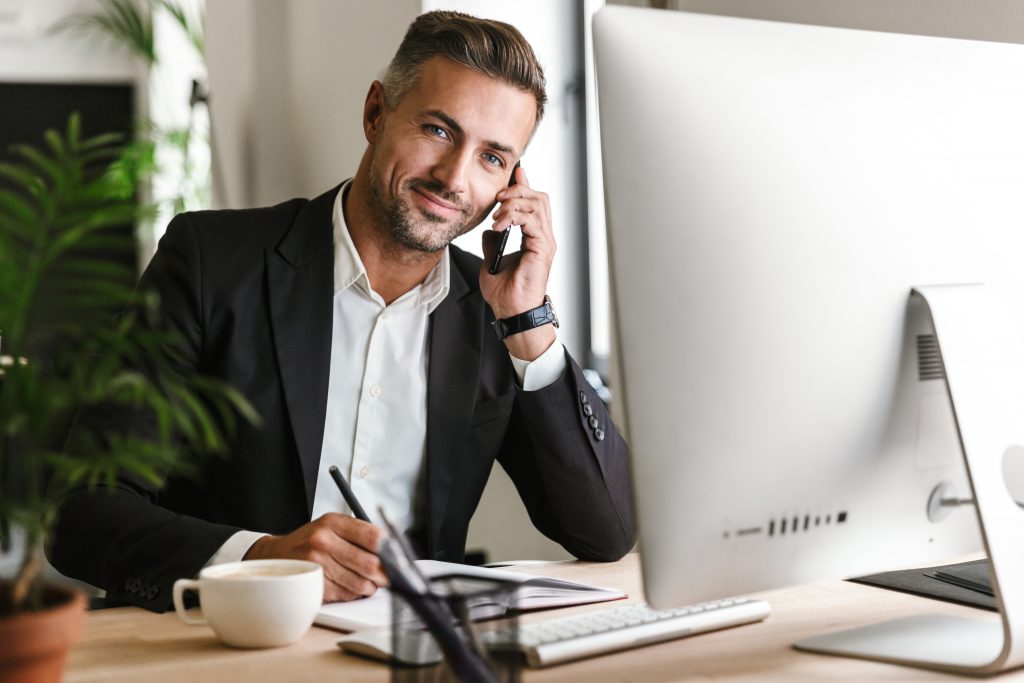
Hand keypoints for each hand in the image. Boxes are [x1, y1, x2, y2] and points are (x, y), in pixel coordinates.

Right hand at [244, 513, 387, 602]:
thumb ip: (359, 534)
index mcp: (332, 523)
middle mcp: (323, 541)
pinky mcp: (313, 586)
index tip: (396, 556)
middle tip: (387, 576)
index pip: (373, 536)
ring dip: (370, 586)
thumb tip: (391, 551)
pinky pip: (346, 595)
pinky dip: (354, 594)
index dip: (390, 549)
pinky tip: (349, 586)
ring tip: (368, 581)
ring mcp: (317, 565)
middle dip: (385, 574)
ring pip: (360, 583)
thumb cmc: (310, 541)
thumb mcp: (331, 526)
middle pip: (370, 563)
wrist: (275, 556)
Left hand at [480, 166, 556, 359]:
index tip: (511, 176)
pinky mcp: (543, 249)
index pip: (535, 202)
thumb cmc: (505, 293)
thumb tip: (490, 229)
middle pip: (539, 198)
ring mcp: (546, 242)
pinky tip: (499, 225)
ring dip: (514, 204)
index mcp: (535, 237)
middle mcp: (544, 237)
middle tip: (497, 198)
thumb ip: (493, 241)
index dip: (523, 186)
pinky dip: (514, 217)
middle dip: (517, 191)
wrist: (511, 312)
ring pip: (538, 205)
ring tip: (496, 215)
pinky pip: (533, 221)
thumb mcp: (492, 260)